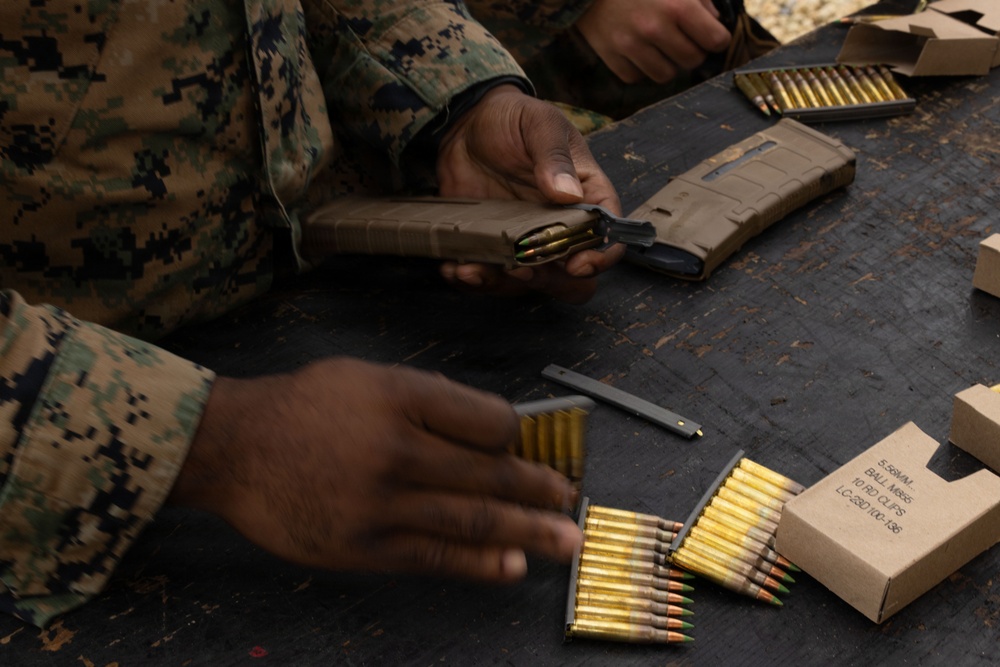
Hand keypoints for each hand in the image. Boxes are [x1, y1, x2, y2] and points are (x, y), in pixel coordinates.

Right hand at [169, 358, 582, 581]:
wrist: (235, 448)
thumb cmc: (305, 406)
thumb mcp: (369, 377)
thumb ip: (430, 400)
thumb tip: (494, 430)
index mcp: (401, 396)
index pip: (488, 420)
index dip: (517, 434)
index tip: (526, 443)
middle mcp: (396, 448)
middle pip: (489, 474)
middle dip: (540, 488)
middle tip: (572, 498)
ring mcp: (380, 503)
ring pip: (471, 520)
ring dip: (528, 532)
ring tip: (566, 540)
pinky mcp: (364, 546)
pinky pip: (434, 558)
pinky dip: (479, 565)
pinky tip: (512, 567)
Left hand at [435, 84, 624, 302]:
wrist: (468, 123)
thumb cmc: (514, 119)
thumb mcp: (539, 125)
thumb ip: (554, 157)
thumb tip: (568, 193)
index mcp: (585, 196)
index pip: (607, 237)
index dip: (600, 257)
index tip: (577, 263)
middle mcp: (559, 227)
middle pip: (571, 276)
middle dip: (549, 283)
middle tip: (521, 269)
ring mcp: (526, 240)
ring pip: (528, 283)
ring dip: (502, 285)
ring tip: (472, 270)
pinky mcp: (494, 245)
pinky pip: (489, 276)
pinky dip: (472, 279)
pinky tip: (453, 268)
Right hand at [577, 0, 731, 83]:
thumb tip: (714, 23)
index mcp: (677, 6)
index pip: (715, 40)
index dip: (717, 38)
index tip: (711, 35)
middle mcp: (654, 29)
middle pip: (692, 60)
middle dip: (692, 51)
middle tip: (683, 39)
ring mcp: (630, 45)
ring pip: (666, 75)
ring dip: (667, 63)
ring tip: (660, 47)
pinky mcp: (611, 57)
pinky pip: (637, 77)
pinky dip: (639, 67)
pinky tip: (637, 50)